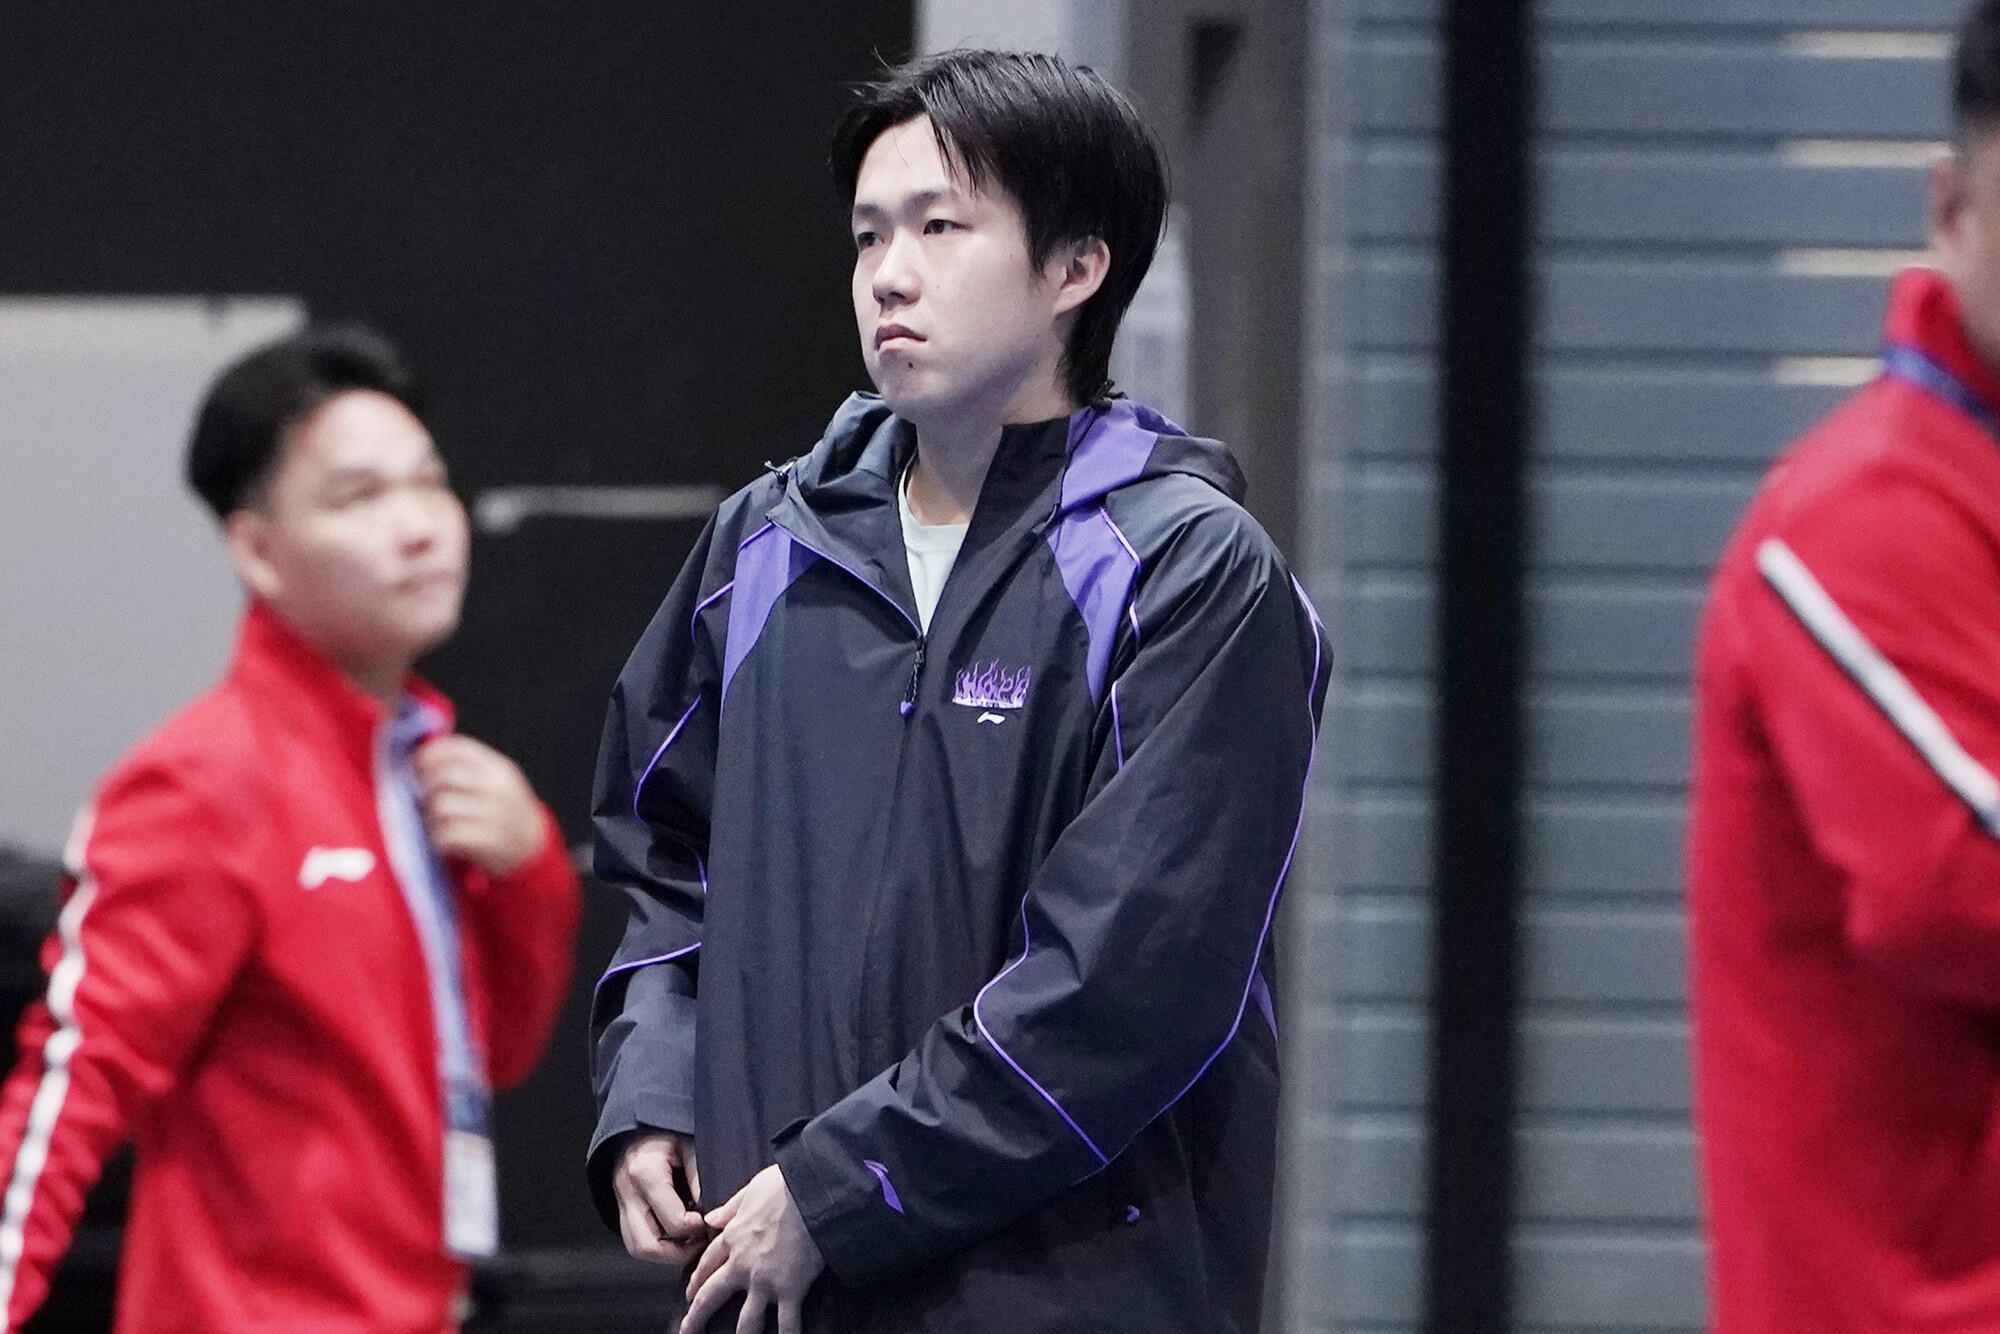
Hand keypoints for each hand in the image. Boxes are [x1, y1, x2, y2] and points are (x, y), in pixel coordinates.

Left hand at [413, 734, 545, 874]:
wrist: (528, 843)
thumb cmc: (499, 809)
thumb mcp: (492, 780)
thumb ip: (464, 766)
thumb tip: (419, 755)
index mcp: (497, 767)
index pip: (456, 748)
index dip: (429, 754)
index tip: (418, 766)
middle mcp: (498, 788)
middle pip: (444, 776)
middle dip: (426, 788)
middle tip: (424, 799)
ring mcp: (496, 814)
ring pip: (442, 806)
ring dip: (430, 816)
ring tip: (436, 822)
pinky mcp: (489, 841)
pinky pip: (447, 834)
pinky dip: (438, 838)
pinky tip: (444, 839)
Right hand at [614, 1132, 707, 1266]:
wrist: (637, 1123)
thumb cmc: (665, 1130)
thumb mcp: (689, 1144)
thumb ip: (699, 1176)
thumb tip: (712, 1210)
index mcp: (646, 1174)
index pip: (674, 1222)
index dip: (697, 1228)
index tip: (710, 1220)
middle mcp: (628, 1192)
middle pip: (648, 1245)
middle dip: (677, 1253)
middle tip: (699, 1243)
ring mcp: (620, 1201)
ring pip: (636, 1247)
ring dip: (663, 1253)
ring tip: (687, 1243)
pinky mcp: (620, 1206)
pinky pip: (633, 1238)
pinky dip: (654, 1244)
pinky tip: (674, 1236)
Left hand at [682, 1164, 823, 1333]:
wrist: (814, 1194)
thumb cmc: (785, 1186)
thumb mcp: (751, 1189)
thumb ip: (729, 1207)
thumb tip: (709, 1219)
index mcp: (732, 1238)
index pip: (706, 1264)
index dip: (696, 1280)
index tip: (690, 1292)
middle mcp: (742, 1265)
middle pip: (711, 1297)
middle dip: (696, 1317)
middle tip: (687, 1331)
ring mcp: (765, 1281)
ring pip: (746, 1320)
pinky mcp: (790, 1290)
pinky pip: (787, 1322)